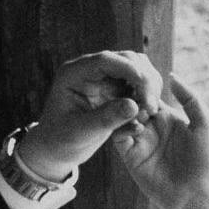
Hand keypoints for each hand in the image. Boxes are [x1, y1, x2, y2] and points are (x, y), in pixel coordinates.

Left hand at [15, 50, 162, 181]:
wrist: (57, 149)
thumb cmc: (61, 140)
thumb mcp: (81, 132)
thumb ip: (106, 118)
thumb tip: (134, 105)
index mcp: (74, 73)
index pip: (105, 61)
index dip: (129, 70)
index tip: (146, 88)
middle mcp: (91, 70)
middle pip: (127, 59)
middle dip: (144, 79)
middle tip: (151, 106)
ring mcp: (105, 78)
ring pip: (138, 69)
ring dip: (149, 87)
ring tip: (149, 112)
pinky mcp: (116, 89)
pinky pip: (139, 85)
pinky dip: (147, 97)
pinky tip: (144, 117)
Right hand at [111, 74, 208, 208]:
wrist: (196, 194)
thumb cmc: (205, 160)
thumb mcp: (204, 123)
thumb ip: (190, 98)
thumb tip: (171, 76)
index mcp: (168, 118)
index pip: (150, 95)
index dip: (145, 86)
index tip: (144, 79)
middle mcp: (152, 129)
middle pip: (134, 103)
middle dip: (134, 96)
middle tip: (138, 93)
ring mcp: (139, 142)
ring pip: (123, 118)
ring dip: (128, 110)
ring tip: (139, 110)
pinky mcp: (130, 156)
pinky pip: (119, 137)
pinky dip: (122, 127)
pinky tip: (136, 126)